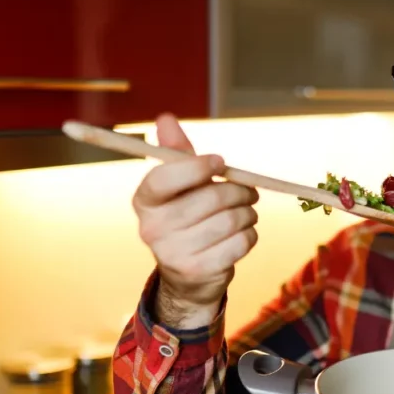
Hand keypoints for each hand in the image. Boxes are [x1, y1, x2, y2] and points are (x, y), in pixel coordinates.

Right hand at [133, 113, 259, 325]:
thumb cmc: (186, 218)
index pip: (165, 177)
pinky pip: (241, 242)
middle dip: (237, 190)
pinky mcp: (199, 271)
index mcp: (144, 201)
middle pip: (210, 198)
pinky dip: (249, 234)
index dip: (197, 166)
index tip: (220, 162)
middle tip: (247, 191)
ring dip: (248, 212)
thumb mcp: (178, 186)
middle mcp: (152, 228)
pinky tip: (242, 233)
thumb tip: (166, 119)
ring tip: (246, 212)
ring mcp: (173, 253)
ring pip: (230, 220)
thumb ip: (176, 153)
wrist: (186, 275)